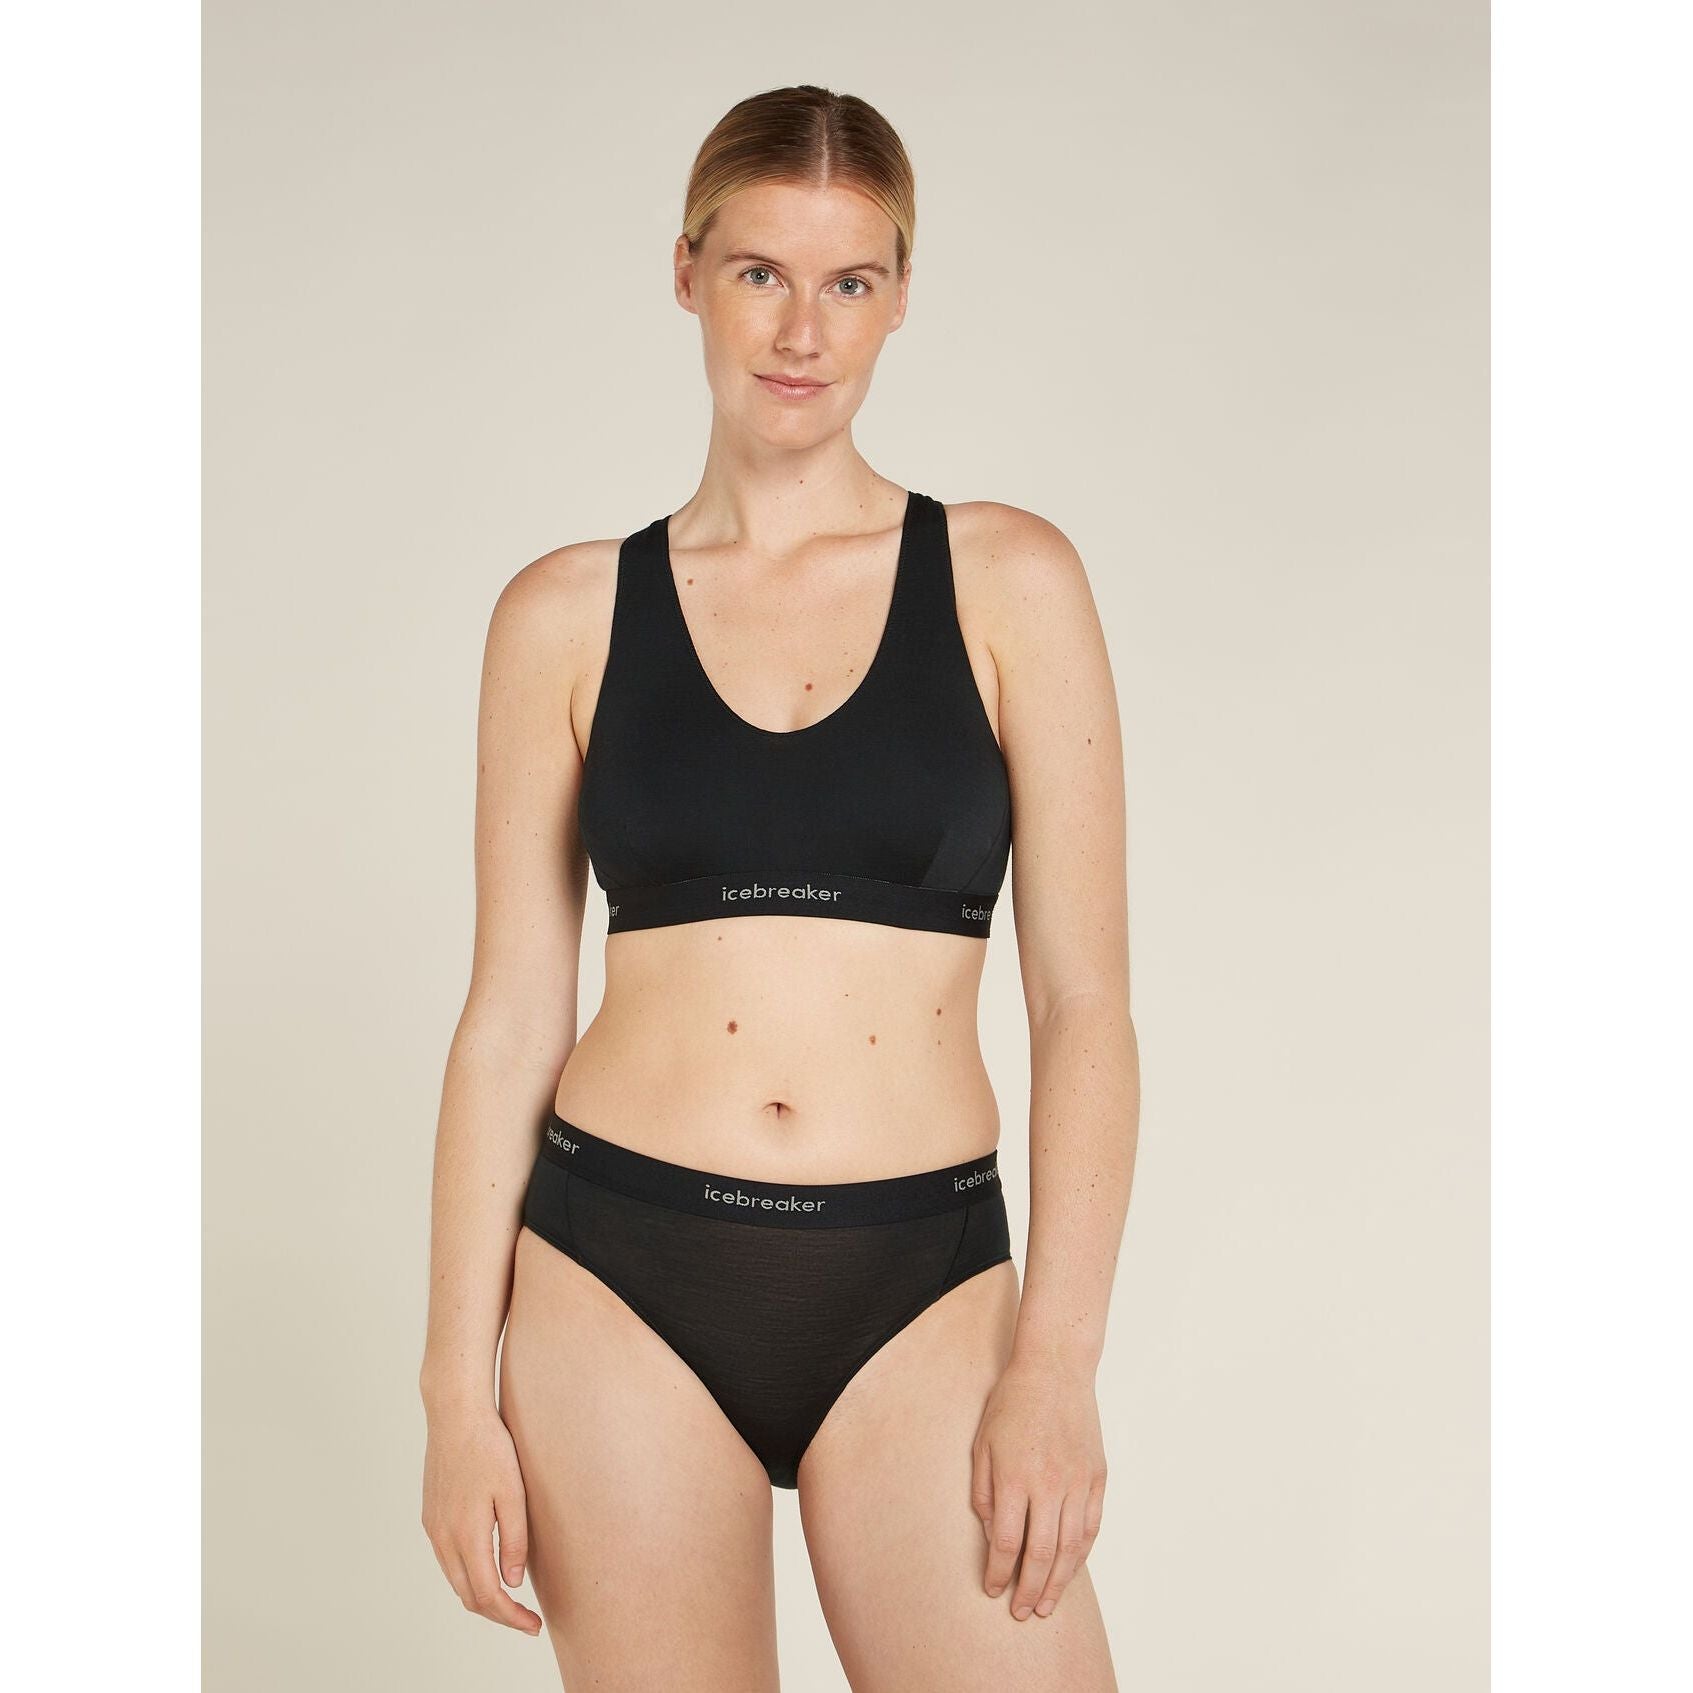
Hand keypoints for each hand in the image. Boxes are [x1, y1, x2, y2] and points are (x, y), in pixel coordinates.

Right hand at [421, 1401, 543, 1634]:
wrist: (455, 1415)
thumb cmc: (489, 1447)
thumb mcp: (513, 1492)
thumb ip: (514, 1539)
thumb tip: (512, 1583)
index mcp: (466, 1534)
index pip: (487, 1595)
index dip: (511, 1617)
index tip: (533, 1626)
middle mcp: (443, 1537)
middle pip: (468, 1595)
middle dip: (497, 1613)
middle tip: (526, 1619)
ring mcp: (433, 1528)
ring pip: (455, 1580)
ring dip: (481, 1596)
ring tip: (510, 1599)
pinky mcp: (431, 1516)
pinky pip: (447, 1560)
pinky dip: (467, 1575)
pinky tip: (486, 1568)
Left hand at [971, 1353, 1107, 1619]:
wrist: (1054, 1369)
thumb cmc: (1011, 1404)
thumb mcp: (982, 1444)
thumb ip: (984, 1493)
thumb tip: (992, 1536)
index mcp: (1015, 1477)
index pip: (1007, 1542)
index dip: (999, 1572)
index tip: (992, 1589)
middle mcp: (1049, 1484)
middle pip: (1041, 1554)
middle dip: (1029, 1589)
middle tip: (1021, 1613)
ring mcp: (1078, 1482)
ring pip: (1071, 1547)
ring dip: (1058, 1582)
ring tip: (1046, 1604)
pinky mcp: (1097, 1477)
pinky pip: (1091, 1526)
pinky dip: (1081, 1554)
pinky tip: (1070, 1570)